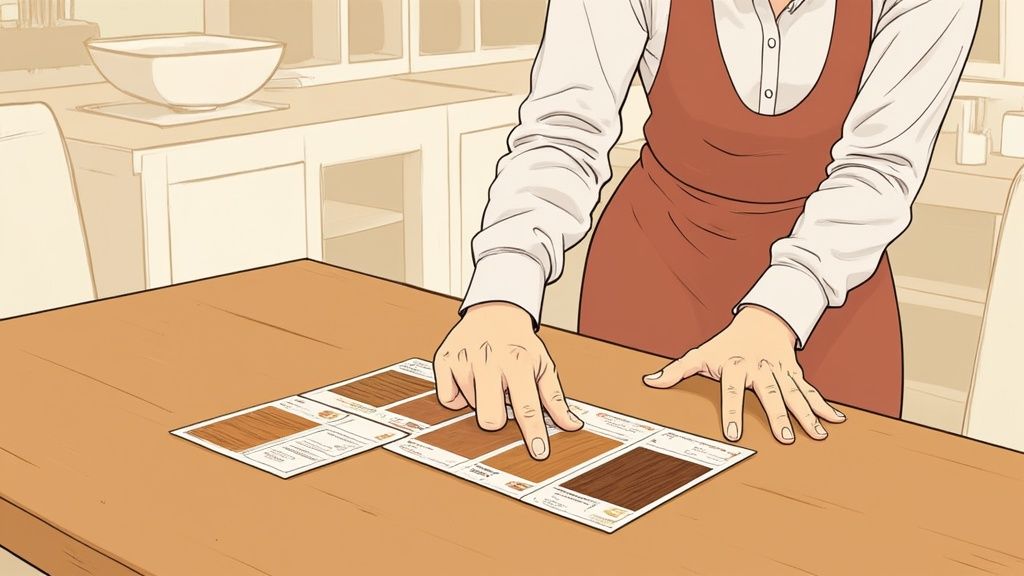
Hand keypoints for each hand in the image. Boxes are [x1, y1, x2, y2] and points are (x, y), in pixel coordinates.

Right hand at [433, 302, 583, 459]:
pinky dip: (457, 395)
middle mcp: (490, 359)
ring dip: (479, 399)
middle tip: (500, 401)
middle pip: (489, 417)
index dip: (533, 434)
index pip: (527, 407)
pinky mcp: (443, 359)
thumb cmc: (521, 344)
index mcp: (518, 362)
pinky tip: (469, 378)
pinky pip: (447, 399)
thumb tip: (573, 425)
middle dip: (496, 420)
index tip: (539, 454)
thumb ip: (555, 399)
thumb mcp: (544, 366)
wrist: (495, 311)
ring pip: (468, 407)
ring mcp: (464, 359)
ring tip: (488, 378)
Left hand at [642, 306, 845, 443]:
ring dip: (808, 414)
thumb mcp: (700, 354)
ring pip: (795, 394)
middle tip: (785, 439)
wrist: (761, 320)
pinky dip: (824, 405)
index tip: (734, 435)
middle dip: (779, 416)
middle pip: (770, 394)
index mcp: (734, 366)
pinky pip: (810, 391)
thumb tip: (649, 382)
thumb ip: (676, 370)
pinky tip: (836, 421)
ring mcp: (780, 371)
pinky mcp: (795, 373)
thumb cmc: (725, 344)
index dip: (732, 411)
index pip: (731, 391)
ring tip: (819, 434)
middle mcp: (760, 369)